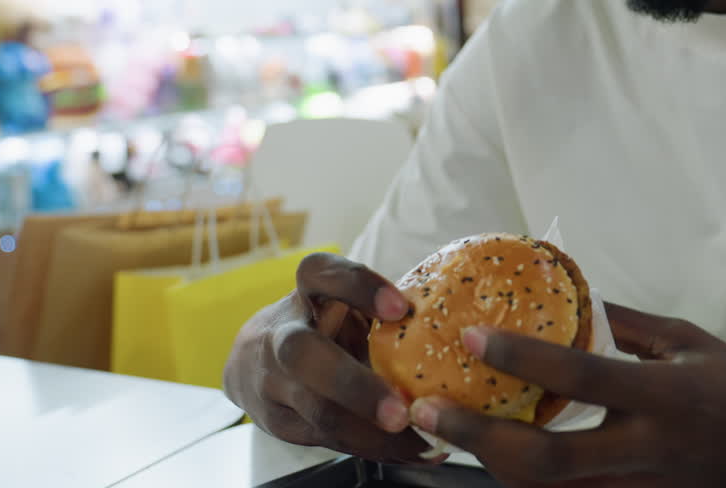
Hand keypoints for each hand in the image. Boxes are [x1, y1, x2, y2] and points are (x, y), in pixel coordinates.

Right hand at [222, 251, 437, 462]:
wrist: (255, 360)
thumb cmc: (327, 324)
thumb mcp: (349, 304)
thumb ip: (391, 314)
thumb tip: (469, 333)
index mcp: (308, 292)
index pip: (321, 273)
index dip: (359, 286)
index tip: (400, 307)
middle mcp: (283, 334)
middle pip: (304, 354)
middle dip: (354, 386)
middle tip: (401, 411)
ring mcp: (274, 380)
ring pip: (317, 410)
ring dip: (371, 434)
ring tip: (419, 442)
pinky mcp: (278, 421)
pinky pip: (328, 439)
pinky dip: (372, 449)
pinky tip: (408, 450)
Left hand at [408, 303, 725, 486]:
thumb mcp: (690, 340)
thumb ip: (627, 326)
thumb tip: (570, 300)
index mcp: (662, 395)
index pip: (580, 375)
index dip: (521, 357)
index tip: (470, 337)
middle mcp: (646, 450)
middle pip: (546, 459)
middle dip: (477, 437)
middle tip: (427, 410)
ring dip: (491, 466)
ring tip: (446, 434)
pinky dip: (530, 485)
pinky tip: (498, 462)